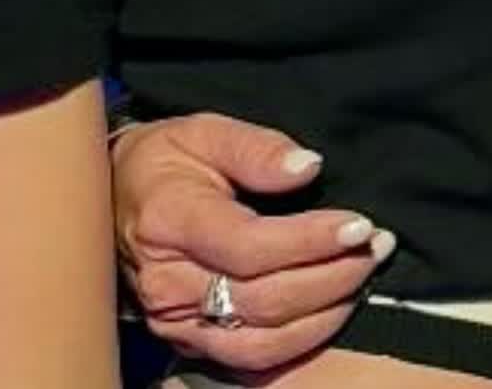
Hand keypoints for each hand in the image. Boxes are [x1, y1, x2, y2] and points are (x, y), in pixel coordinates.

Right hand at [112, 113, 395, 378]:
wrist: (115, 197)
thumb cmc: (164, 159)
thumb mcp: (203, 131)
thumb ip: (255, 148)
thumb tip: (309, 168)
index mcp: (168, 220)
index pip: (250, 246)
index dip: (310, 242)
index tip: (358, 226)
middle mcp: (167, 281)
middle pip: (264, 298)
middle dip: (331, 276)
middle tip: (375, 247)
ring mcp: (175, 320)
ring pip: (264, 338)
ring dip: (326, 313)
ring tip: (362, 275)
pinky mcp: (188, 343)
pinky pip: (254, 359)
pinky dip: (301, 343)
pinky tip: (332, 312)